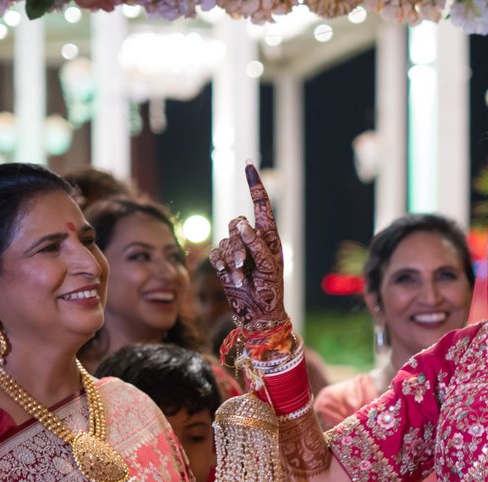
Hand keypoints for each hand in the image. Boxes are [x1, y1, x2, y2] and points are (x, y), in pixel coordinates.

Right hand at [209, 165, 286, 333]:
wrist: (259, 311)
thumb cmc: (271, 289)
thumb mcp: (269, 265)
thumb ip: (256, 243)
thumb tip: (242, 224)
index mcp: (268, 236)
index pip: (261, 204)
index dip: (254, 184)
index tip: (249, 165)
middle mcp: (251, 239)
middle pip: (236, 224)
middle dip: (238, 244)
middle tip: (244, 265)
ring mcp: (236, 250)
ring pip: (225, 240)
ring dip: (232, 260)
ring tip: (242, 277)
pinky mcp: (224, 262)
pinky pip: (216, 254)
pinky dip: (223, 266)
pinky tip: (232, 278)